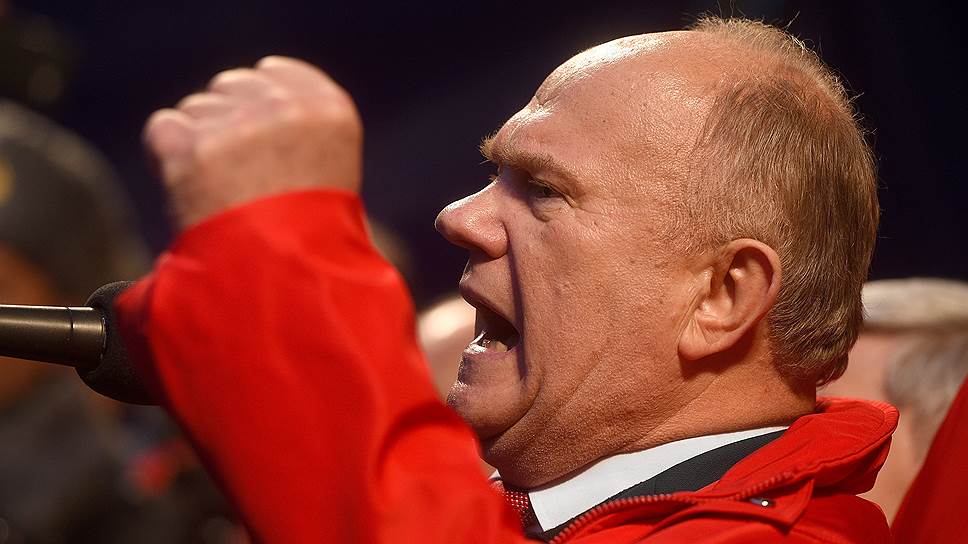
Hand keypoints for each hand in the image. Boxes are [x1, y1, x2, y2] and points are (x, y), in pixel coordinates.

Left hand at [144, 56, 362, 229]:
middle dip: (228, 122)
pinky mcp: (193, 148)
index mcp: (330, 110)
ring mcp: (238, 126)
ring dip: (200, 143)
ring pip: (197, 109)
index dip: (258, 106)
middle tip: (241, 177)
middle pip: (232, 86)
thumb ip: (295, 126)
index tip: (262, 144)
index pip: (275, 72)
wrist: (287, 283)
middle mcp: (287, 109)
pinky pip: (163, 129)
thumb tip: (254, 90)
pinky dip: (169, 158)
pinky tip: (192, 191)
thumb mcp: (329, 171)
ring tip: (223, 193)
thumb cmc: (312, 242)